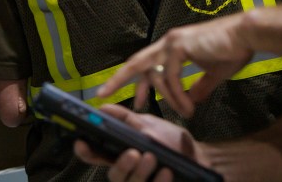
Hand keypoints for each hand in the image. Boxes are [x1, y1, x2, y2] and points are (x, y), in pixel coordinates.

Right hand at [73, 104, 206, 181]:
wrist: (199, 156)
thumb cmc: (171, 141)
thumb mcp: (148, 125)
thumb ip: (126, 119)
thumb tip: (101, 107)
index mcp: (121, 154)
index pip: (97, 157)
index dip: (87, 152)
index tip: (82, 143)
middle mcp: (129, 172)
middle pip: (114, 177)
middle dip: (121, 166)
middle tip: (133, 153)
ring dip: (140, 173)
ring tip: (151, 158)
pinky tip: (167, 172)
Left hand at [99, 12, 252, 116]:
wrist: (246, 36)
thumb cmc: (233, 50)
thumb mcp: (214, 74)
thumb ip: (200, 86)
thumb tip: (192, 99)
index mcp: (174, 47)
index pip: (148, 64)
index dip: (139, 82)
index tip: (136, 100)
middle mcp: (169, 42)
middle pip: (136, 63)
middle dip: (119, 79)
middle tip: (104, 95)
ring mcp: (172, 42)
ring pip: (157, 76)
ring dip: (170, 99)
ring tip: (186, 113)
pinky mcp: (179, 46)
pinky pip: (171, 76)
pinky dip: (177, 94)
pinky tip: (188, 105)